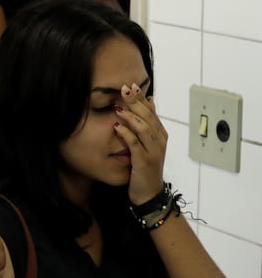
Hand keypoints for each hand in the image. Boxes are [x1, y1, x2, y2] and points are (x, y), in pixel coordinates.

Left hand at [113, 83, 167, 204]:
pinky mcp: (144, 161)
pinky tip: (116, 126)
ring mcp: (153, 151)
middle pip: (148, 116)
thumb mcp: (147, 143)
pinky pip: (135, 145)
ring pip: (144, 128)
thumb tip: (149, 101)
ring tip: (118, 107)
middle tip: (124, 89)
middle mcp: (159, 140)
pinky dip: (126, 134)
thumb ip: (146, 124)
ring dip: (131, 116)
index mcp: (160, 134)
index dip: (141, 98)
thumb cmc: (144, 166)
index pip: (151, 111)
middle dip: (136, 102)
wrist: (149, 192)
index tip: (131, 85)